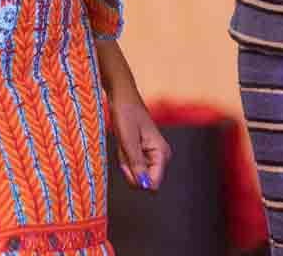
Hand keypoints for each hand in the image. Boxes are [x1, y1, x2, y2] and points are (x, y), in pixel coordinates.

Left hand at [93, 39, 171, 191]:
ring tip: (123, 140)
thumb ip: (137, 164)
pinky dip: (123, 156)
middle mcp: (160, 156)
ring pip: (134, 172)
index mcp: (162, 153)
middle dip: (129, 168)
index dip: (136, 178)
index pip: (152, 184)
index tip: (128, 159)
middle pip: (142, 179)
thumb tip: (145, 187)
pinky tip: (123, 141)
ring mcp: (151, 154)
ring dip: (124, 160)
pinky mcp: (143, 152)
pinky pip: (130, 163)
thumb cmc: (125, 113)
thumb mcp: (128, 140)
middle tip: (124, 146)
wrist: (121, 95)